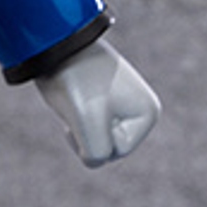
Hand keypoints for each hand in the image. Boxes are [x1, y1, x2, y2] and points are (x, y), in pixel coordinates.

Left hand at [37, 38, 160, 166]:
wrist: (58, 48)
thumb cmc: (75, 81)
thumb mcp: (86, 122)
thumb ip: (97, 153)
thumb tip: (93, 158)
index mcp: (148, 114)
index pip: (115, 151)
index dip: (92, 135)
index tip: (87, 106)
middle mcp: (140, 112)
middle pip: (106, 150)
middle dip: (85, 135)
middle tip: (79, 103)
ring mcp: (121, 109)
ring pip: (93, 143)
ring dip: (77, 129)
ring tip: (75, 101)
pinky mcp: (101, 105)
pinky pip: (85, 131)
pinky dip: (73, 124)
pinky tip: (72, 102)